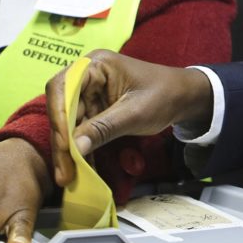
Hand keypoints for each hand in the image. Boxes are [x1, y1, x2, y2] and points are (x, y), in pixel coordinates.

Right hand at [46, 50, 212, 186]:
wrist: (183, 98)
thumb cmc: (163, 95)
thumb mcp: (134, 113)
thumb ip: (104, 128)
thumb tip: (74, 147)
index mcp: (96, 65)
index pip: (63, 87)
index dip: (58, 116)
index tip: (64, 145)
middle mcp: (87, 76)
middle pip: (62, 108)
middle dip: (62, 141)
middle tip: (64, 172)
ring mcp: (89, 94)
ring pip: (68, 123)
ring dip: (68, 151)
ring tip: (68, 177)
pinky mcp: (95, 110)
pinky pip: (81, 130)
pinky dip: (81, 149)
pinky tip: (81, 170)